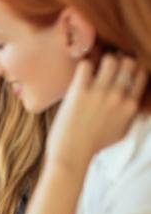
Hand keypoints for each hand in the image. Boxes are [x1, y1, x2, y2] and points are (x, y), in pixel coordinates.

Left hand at [47, 54, 147, 169]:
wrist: (72, 153)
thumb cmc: (94, 144)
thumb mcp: (121, 132)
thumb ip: (129, 116)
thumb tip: (133, 105)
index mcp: (130, 106)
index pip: (141, 75)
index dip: (131, 69)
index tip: (120, 71)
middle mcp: (118, 97)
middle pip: (128, 63)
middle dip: (118, 61)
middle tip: (106, 67)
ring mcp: (99, 93)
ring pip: (109, 60)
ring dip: (101, 60)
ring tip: (94, 69)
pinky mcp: (79, 92)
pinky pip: (85, 66)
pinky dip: (83, 65)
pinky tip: (80, 75)